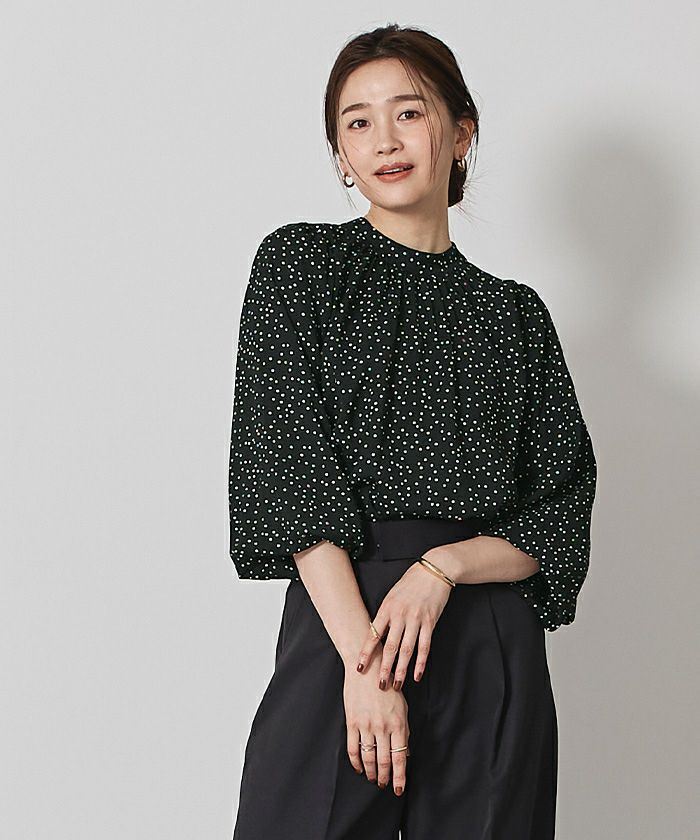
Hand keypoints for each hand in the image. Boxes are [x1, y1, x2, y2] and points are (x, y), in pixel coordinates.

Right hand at [343, 655, 409, 795]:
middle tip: (384, 785)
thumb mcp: (402, 708)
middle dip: (385, 777)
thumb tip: (405, 753)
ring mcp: (366, 725)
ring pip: (369, 758)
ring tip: (373, 778)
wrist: (368, 669)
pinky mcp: (352, 722)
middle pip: (384, 761)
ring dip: (371, 772)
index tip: (398, 789)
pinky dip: (356, 762)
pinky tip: (359, 768)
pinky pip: (353, 749)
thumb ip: (404, 731)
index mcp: (398, 724)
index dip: (399, 777)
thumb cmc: (387, 687)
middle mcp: (382, 727)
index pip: (400, 758)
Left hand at [356, 561, 452, 689]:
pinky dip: (421, 662)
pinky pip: (425, 646)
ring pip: (407, 650)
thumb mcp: (392, 595)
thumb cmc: (410, 583)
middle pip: (390, 646)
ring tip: (397, 685)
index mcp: (387, 608)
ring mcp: (415, 619)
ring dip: (401, 670)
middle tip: (379, 686)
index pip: (373, 634)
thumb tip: (376, 634)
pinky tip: (417, 675)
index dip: (366, 652)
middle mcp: (400, 615)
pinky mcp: (430, 622)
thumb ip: (385, 614)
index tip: (359, 667)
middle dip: (384, 668)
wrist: (433, 571)